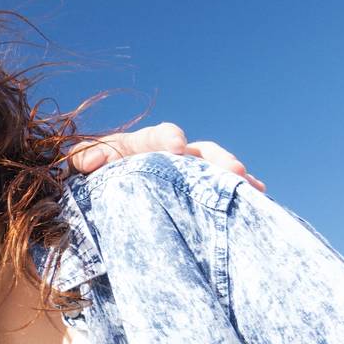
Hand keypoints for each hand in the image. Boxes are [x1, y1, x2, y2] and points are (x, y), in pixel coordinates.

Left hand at [70, 122, 266, 191]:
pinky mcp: (202, 198)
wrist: (102, 207)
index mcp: (146, 146)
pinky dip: (242, 193)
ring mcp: (191, 177)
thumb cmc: (94, 182)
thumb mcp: (84, 169)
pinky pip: (225, 193)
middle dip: (216, 159)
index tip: (176, 148)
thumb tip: (89, 162)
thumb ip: (83, 158)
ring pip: (217, 171)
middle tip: (233, 171)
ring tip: (248, 184)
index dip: (170, 138)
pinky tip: (260, 199)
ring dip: (231, 176)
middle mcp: (174, 158)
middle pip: (200, 151)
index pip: (160, 135)